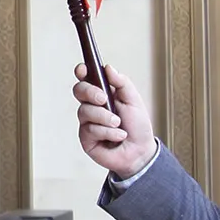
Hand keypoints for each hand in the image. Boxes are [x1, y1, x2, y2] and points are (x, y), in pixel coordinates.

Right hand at [74, 64, 158, 178]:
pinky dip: (107, 132)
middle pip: (79, 90)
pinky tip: (117, 136)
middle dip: (90, 93)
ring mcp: (87, 122)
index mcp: (103, 94)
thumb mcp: (134, 101)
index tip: (83, 69)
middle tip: (104, 99)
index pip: (86, 79)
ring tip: (118, 124)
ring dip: (104, 117)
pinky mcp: (86, 138)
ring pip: (85, 111)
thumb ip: (122, 83)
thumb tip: (108, 68)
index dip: (81, 72)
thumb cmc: (138, 127)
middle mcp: (92, 106)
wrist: (141, 151)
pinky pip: (90, 129)